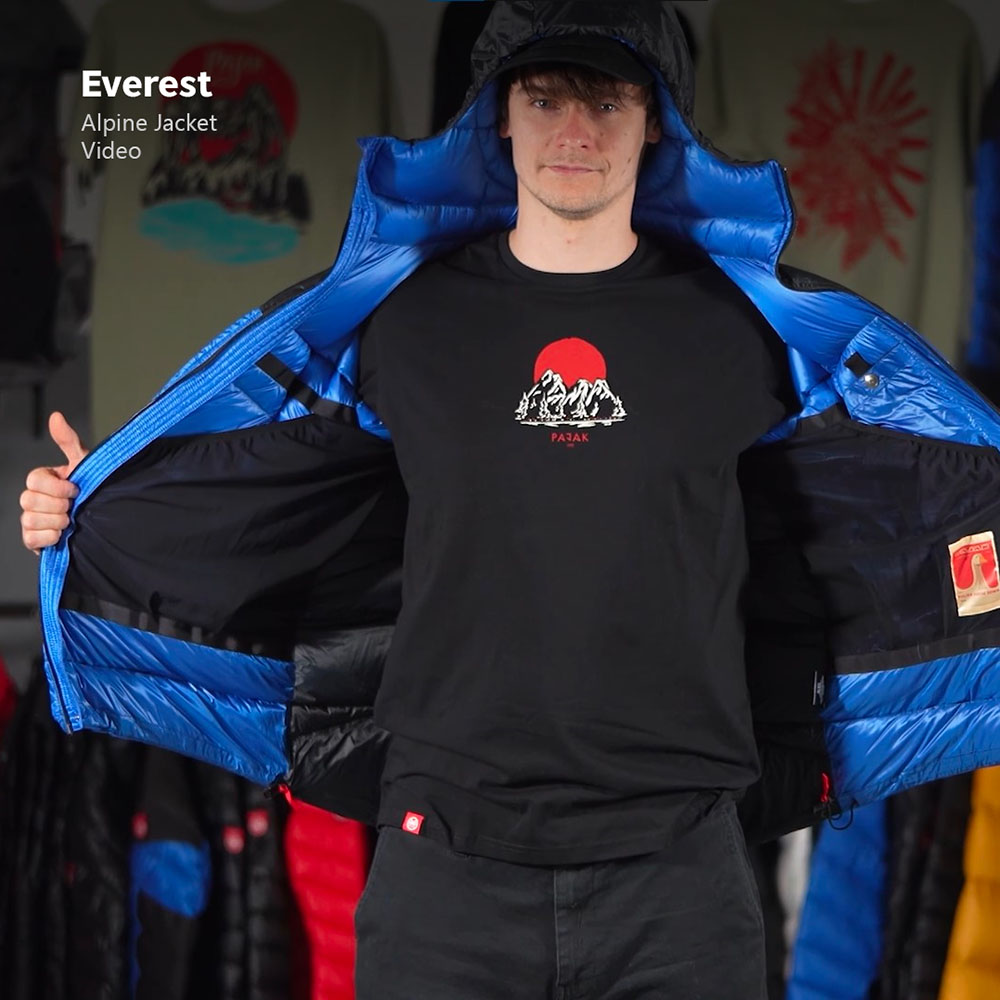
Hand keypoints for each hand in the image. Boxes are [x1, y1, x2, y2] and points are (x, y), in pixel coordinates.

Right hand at [20, 412, 89, 553]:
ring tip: (71, 520)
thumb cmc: (94, 489)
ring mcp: (32, 519)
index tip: (76, 490)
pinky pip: (31, 538)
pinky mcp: (34, 539)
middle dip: (58, 505)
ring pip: (29, 519)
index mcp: (43, 480)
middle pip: (29, 500)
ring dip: (56, 521)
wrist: (104, 520)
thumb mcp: (85, 463)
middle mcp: (33, 499)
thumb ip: (68, 441)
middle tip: (74, 506)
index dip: (56, 487)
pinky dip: (49, 537)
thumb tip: (56, 416)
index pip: (33, 479)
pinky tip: (63, 534)